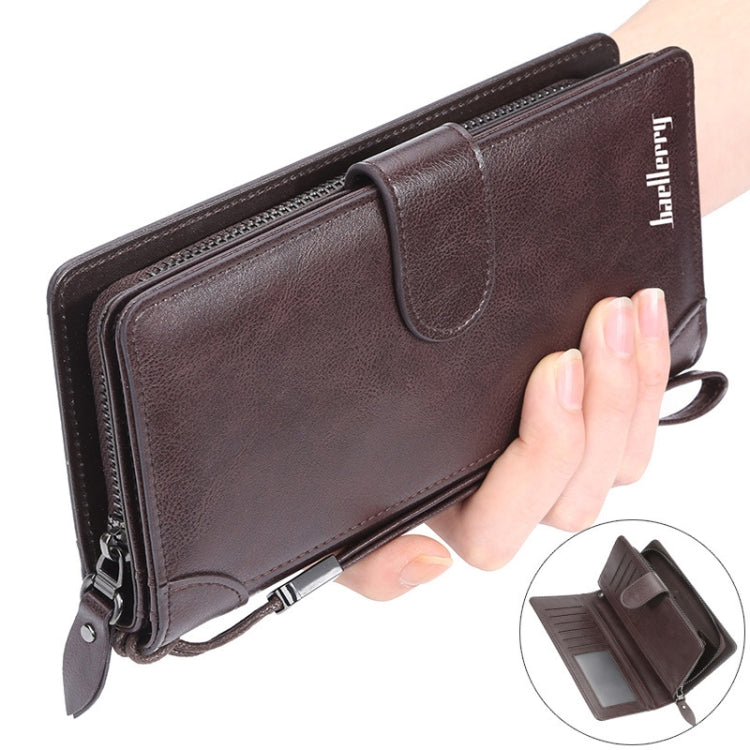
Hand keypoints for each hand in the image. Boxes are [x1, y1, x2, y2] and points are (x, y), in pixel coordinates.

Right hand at [336, 289, 669, 599]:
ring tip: (626, 312)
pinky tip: (643, 321)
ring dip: (634, 386)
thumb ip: (365, 564)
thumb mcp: (344, 509)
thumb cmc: (356, 444)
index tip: (554, 371)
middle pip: (578, 491)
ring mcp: (554, 468)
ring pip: (619, 462)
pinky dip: (648, 377)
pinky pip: (634, 431)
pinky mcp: (584, 432)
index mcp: (458, 518)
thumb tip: (430, 562)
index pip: (507, 525)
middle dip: (605, 404)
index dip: (543, 455)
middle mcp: (512, 501)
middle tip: (604, 324)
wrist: (372, 377)